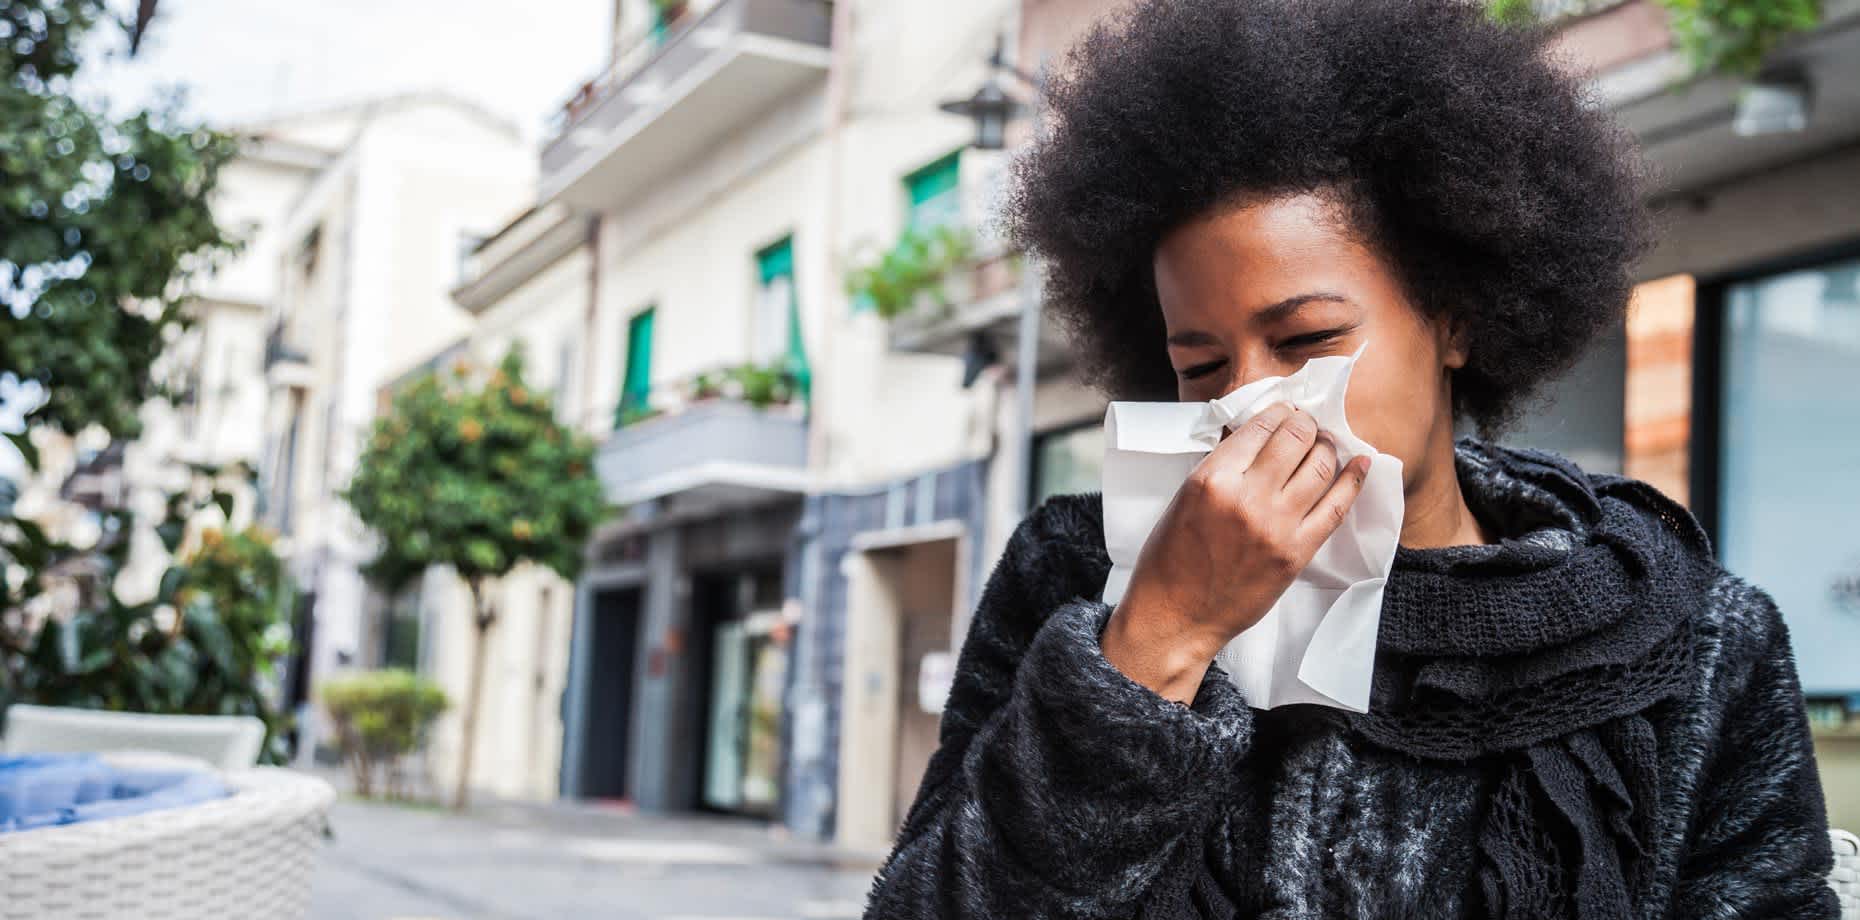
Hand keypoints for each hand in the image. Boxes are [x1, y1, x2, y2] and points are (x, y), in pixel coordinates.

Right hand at [1101, 403, 1369, 702]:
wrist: (1177, 615)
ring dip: (1328, 447)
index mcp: (1211, 478)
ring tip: (1326, 444)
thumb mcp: (1184, 497)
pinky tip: (1361, 464)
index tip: (1286, 412)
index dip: (1280, 411)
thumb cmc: (1170, 558)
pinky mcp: (1296, 552)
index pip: (1260, 425)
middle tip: (1308, 425)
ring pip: (1320, 465)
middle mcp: (1246, 497)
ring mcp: (1276, 525)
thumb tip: (1258, 439)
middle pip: (1296, 437)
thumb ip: (1221, 467)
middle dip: (1306, 423)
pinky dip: (1353, 480)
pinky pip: (1336, 507)